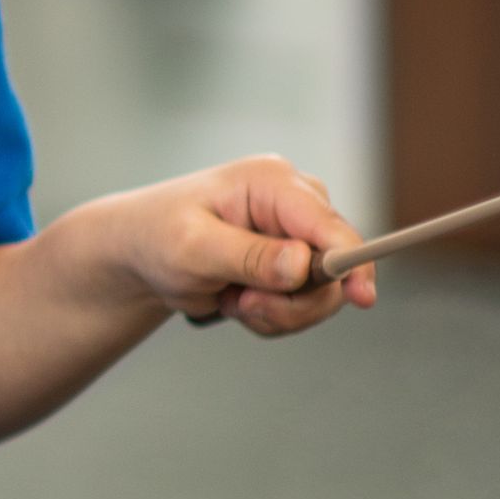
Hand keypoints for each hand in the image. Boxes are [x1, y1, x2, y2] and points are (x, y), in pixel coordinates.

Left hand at [99, 155, 370, 335]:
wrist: (138, 255)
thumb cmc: (156, 238)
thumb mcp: (192, 248)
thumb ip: (247, 256)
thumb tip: (302, 264)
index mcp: (273, 182)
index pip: (329, 225)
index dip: (352, 263)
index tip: (361, 299)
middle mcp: (295, 203)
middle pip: (334, 267)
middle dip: (291, 301)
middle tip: (244, 305)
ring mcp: (297, 235)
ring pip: (322, 294)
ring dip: (277, 312)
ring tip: (231, 300)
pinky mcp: (293, 263)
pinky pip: (305, 306)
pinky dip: (271, 315)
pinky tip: (236, 301)